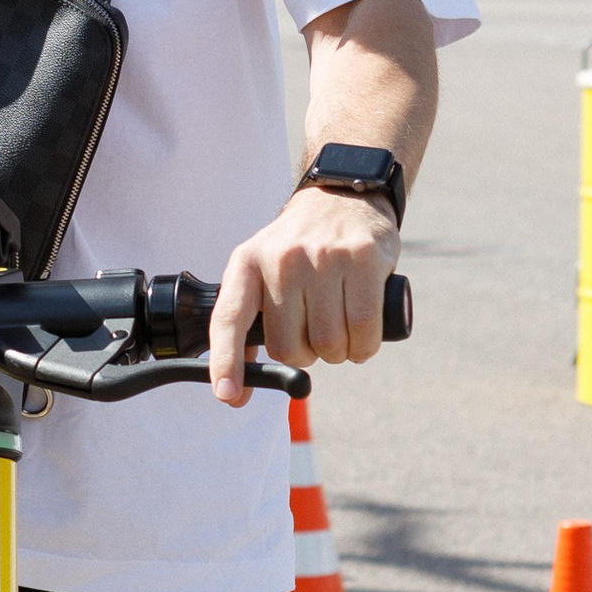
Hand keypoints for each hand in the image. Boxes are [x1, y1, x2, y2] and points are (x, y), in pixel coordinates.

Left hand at [207, 185, 399, 406]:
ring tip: (340, 330)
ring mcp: (324, 258)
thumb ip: (248, 319)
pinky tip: (361, 338)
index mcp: (248, 262)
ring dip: (338, 353)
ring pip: (329, 344)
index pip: (230, 319)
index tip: (228, 395)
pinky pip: (363, 330)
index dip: (227, 361)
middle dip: (306, 356)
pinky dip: (363, 347)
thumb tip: (234, 390)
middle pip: (290, 347)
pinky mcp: (364, 260)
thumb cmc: (300, 248)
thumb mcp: (261, 267)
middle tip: (314, 337)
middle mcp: (282, 259)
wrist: (344, 196)